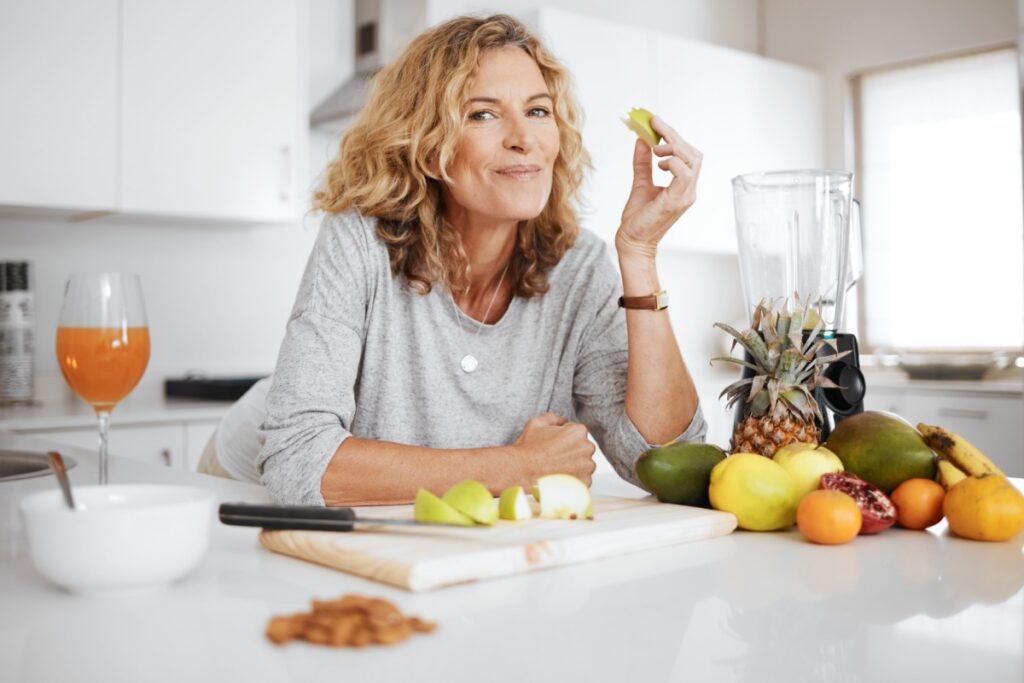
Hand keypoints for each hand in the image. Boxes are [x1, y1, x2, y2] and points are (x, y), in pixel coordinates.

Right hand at [511, 413, 596, 486]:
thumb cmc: (528, 450)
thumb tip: (562, 420)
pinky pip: (583, 479)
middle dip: (571, 451)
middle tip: (554, 456)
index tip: (555, 444)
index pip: (576, 432)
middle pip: (582, 448)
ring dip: (574, 465)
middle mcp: (586, 448)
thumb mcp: (536, 424)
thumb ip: (553, 417)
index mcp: (578, 431)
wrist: (522, 472)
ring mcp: (587, 467)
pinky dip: (573, 479)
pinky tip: (559, 477)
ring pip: (584, 464)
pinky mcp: (585, 482)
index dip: (564, 438)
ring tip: (556, 467)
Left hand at [616, 117, 701, 258]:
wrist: (632, 241)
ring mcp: (686, 196)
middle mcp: (689, 190)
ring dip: (673, 148)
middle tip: (654, 127)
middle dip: (674, 136)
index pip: (688, 154)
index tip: (656, 122)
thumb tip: (641, 140)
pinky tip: (658, 164)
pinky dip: (672, 162)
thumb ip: (643, 163)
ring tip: (655, 151)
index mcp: (683, 186)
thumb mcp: (640, 183)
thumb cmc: (638, 218)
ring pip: (692, 160)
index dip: (674, 136)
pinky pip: (684, 174)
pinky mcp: (677, 201)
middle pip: (693, 153)